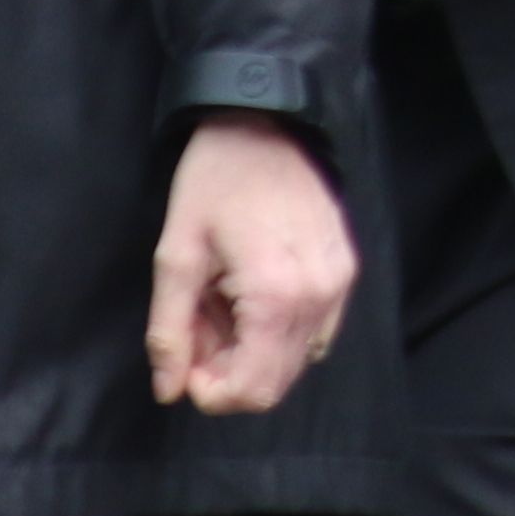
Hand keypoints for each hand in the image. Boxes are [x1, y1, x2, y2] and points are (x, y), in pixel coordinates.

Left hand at [150, 114, 357, 412]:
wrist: (265, 123)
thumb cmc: (214, 181)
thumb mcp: (176, 255)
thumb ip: (170, 330)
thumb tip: (168, 389)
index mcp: (276, 295)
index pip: (253, 389)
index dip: (212, 393)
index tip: (186, 364)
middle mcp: (319, 297)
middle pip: (277, 382)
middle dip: (229, 371)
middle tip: (198, 329)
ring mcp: (339, 285)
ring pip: (297, 359)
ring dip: (253, 351)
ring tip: (223, 304)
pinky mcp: (346, 271)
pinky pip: (316, 330)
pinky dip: (279, 330)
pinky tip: (251, 293)